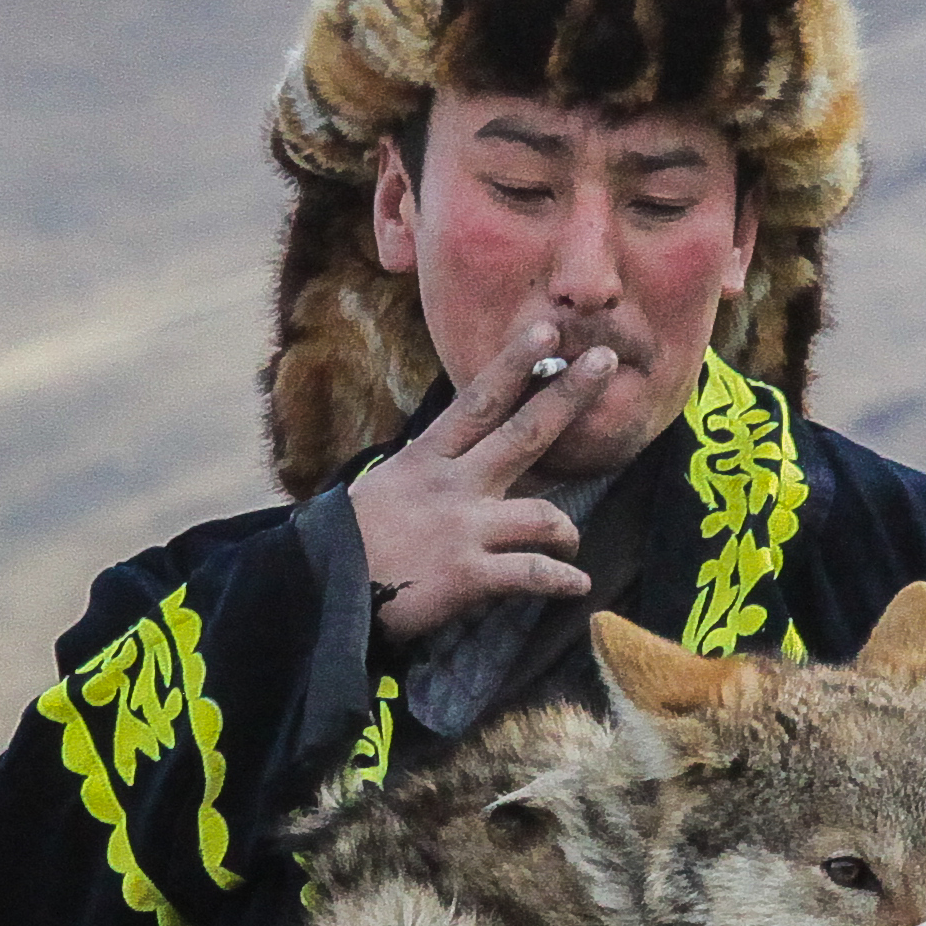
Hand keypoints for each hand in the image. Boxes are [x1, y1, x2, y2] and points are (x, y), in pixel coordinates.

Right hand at [349, 314, 612, 646]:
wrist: (319, 593)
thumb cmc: (350, 542)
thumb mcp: (385, 487)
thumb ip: (428, 470)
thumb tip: (461, 456)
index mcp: (426, 459)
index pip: (478, 401)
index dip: (515, 364)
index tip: (547, 332)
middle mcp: (452, 485)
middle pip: (523, 432)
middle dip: (568, 395)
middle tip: (606, 363)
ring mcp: (464, 529)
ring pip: (544, 515)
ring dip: (566, 531)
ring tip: (570, 544)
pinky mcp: (470, 575)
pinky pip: (534, 574)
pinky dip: (562, 580)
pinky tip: (577, 587)